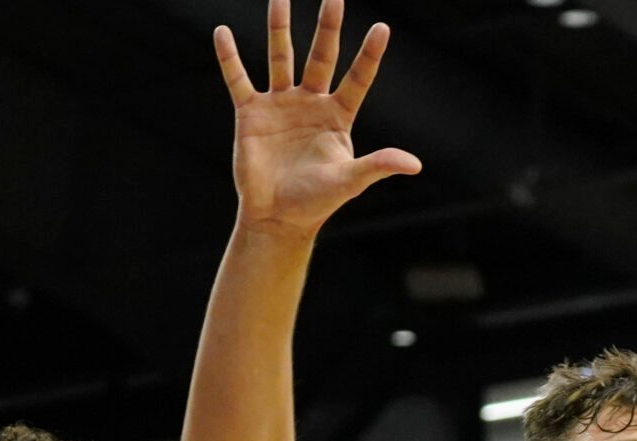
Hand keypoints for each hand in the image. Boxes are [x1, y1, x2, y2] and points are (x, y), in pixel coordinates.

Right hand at [214, 0, 421, 239]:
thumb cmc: (317, 201)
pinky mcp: (250, 113)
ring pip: (280, 57)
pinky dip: (229, 57)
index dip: (369, 55)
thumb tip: (415, 164)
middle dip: (328, 26)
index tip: (383, 28)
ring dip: (279, 28)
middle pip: (321, 56)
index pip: (357, 78)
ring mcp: (280, 105)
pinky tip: (222, 31)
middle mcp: (310, 104)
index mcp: (337, 117)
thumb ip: (378, 165)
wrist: (277, 216)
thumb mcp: (350, 181)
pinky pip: (238, 78)